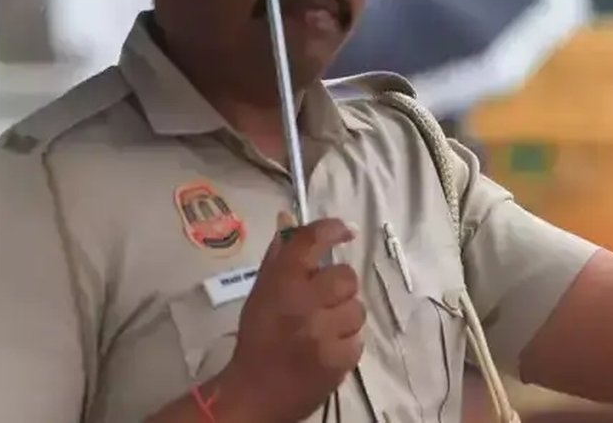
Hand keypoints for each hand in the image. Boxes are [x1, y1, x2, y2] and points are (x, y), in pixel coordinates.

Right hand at [219, 212, 363, 421]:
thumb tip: (289, 219)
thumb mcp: (261, 292)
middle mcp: (304, 302)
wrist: (254, 392)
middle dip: (339, 287)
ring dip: (344, 317)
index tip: (347, 231)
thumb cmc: (257, 338)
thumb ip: (279, 256)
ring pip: (357, 309)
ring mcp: (324, 333)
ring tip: (325, 329)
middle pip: (346, 277)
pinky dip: (346, 343)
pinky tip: (328, 349)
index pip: (312, 240)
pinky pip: (358, 340)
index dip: (333, 229)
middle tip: (325, 299)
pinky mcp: (339, 360)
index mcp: (281, 282)